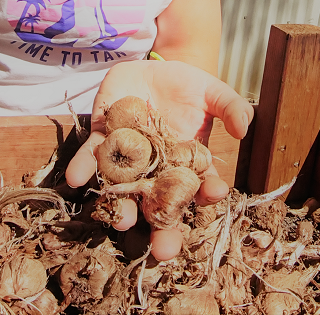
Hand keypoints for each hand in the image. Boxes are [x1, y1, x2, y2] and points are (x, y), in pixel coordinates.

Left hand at [65, 59, 253, 260]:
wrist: (153, 69)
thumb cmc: (189, 88)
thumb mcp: (214, 93)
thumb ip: (231, 107)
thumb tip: (244, 128)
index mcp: (188, 165)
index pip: (200, 186)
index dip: (207, 193)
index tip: (213, 194)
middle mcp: (157, 170)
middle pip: (161, 206)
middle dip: (161, 230)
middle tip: (164, 250)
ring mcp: (129, 159)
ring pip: (124, 190)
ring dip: (121, 208)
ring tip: (121, 220)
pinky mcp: (103, 139)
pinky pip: (90, 157)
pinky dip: (82, 168)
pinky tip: (76, 178)